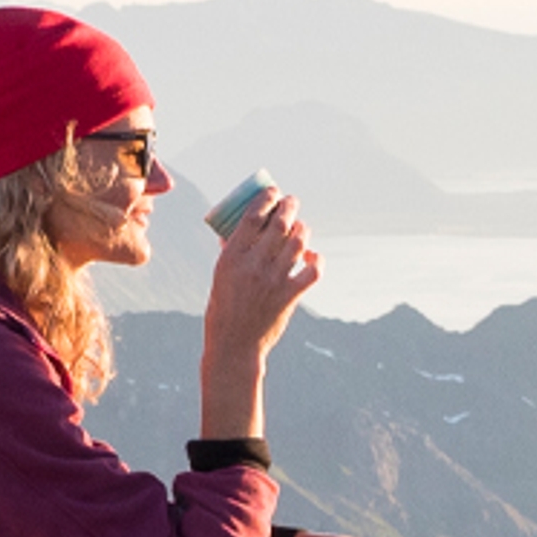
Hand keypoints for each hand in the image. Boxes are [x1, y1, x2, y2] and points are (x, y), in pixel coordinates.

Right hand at [197, 185, 317, 438]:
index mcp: (232, 257)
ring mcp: (274, 280)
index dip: (266, 198)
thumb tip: (235, 230)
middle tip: (292, 202)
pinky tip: (311, 257)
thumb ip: (231, 253)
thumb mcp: (220, 277)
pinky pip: (312, 271)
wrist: (234, 345)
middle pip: (280, 223)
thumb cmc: (223, 310)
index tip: (272, 192)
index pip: (252, 216)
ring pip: (298, 242)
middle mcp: (254, 265)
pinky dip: (316, 260)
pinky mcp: (290, 295)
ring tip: (300, 227)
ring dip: (302, 230)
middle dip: (290, 206)